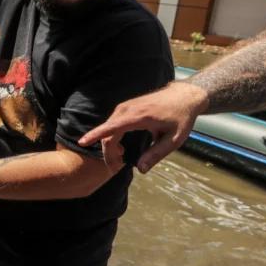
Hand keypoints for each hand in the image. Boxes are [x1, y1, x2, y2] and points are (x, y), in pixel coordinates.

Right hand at [77, 82, 207, 172]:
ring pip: (109, 128)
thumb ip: (156, 154)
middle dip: (108, 152)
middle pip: (108, 132)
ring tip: (120, 160)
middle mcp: (128, 109)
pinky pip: (112, 123)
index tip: (81, 143)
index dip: (95, 135)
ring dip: (109, 145)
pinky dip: (112, 136)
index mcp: (140, 117)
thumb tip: (141, 170)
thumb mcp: (174, 140)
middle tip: (116, 168)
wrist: (184, 96)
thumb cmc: (181, 118)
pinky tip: (120, 147)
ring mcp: (126, 106)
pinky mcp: (126, 107)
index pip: (112, 127)